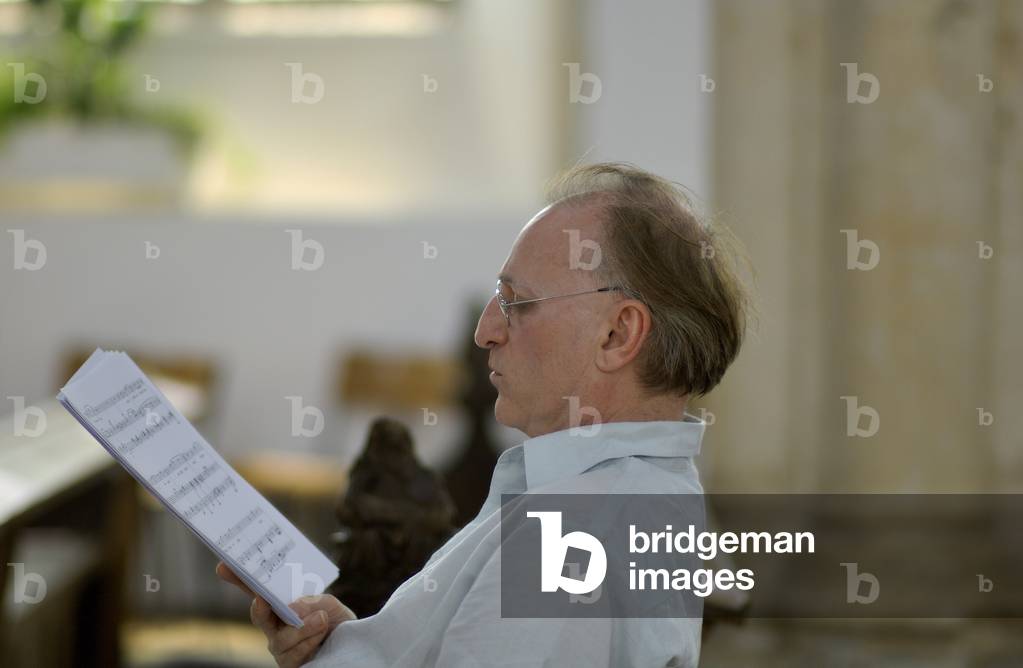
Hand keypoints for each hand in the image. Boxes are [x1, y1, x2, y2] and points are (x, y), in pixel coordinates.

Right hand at [216, 561, 355, 667]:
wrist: (351, 642)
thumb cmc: (334, 619)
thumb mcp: (327, 602)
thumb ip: (310, 601)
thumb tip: (291, 608)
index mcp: (279, 604)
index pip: (255, 590)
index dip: (239, 578)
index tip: (224, 565)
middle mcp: (274, 626)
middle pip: (258, 616)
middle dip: (259, 608)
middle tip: (262, 599)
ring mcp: (280, 646)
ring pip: (280, 638)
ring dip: (301, 628)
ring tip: (320, 618)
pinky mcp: (289, 663)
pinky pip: (292, 654)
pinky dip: (308, 641)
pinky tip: (321, 634)